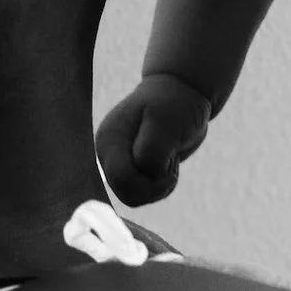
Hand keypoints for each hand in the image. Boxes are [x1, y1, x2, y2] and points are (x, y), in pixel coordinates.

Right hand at [95, 72, 215, 205]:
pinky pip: (142, 193)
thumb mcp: (167, 123)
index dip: (151, 184)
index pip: (123, 180)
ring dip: (159, 186)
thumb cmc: (175, 104)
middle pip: (127, 194)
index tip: (171, 166)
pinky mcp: (129, 169)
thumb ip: (151, 151)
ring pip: (135, 197)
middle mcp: (107, 153)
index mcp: (110, 139)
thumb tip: (144, 174)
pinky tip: (167, 164)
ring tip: (169, 159)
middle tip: (171, 162)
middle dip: (155, 187)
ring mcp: (117, 162)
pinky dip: (160, 186)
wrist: (182, 93)